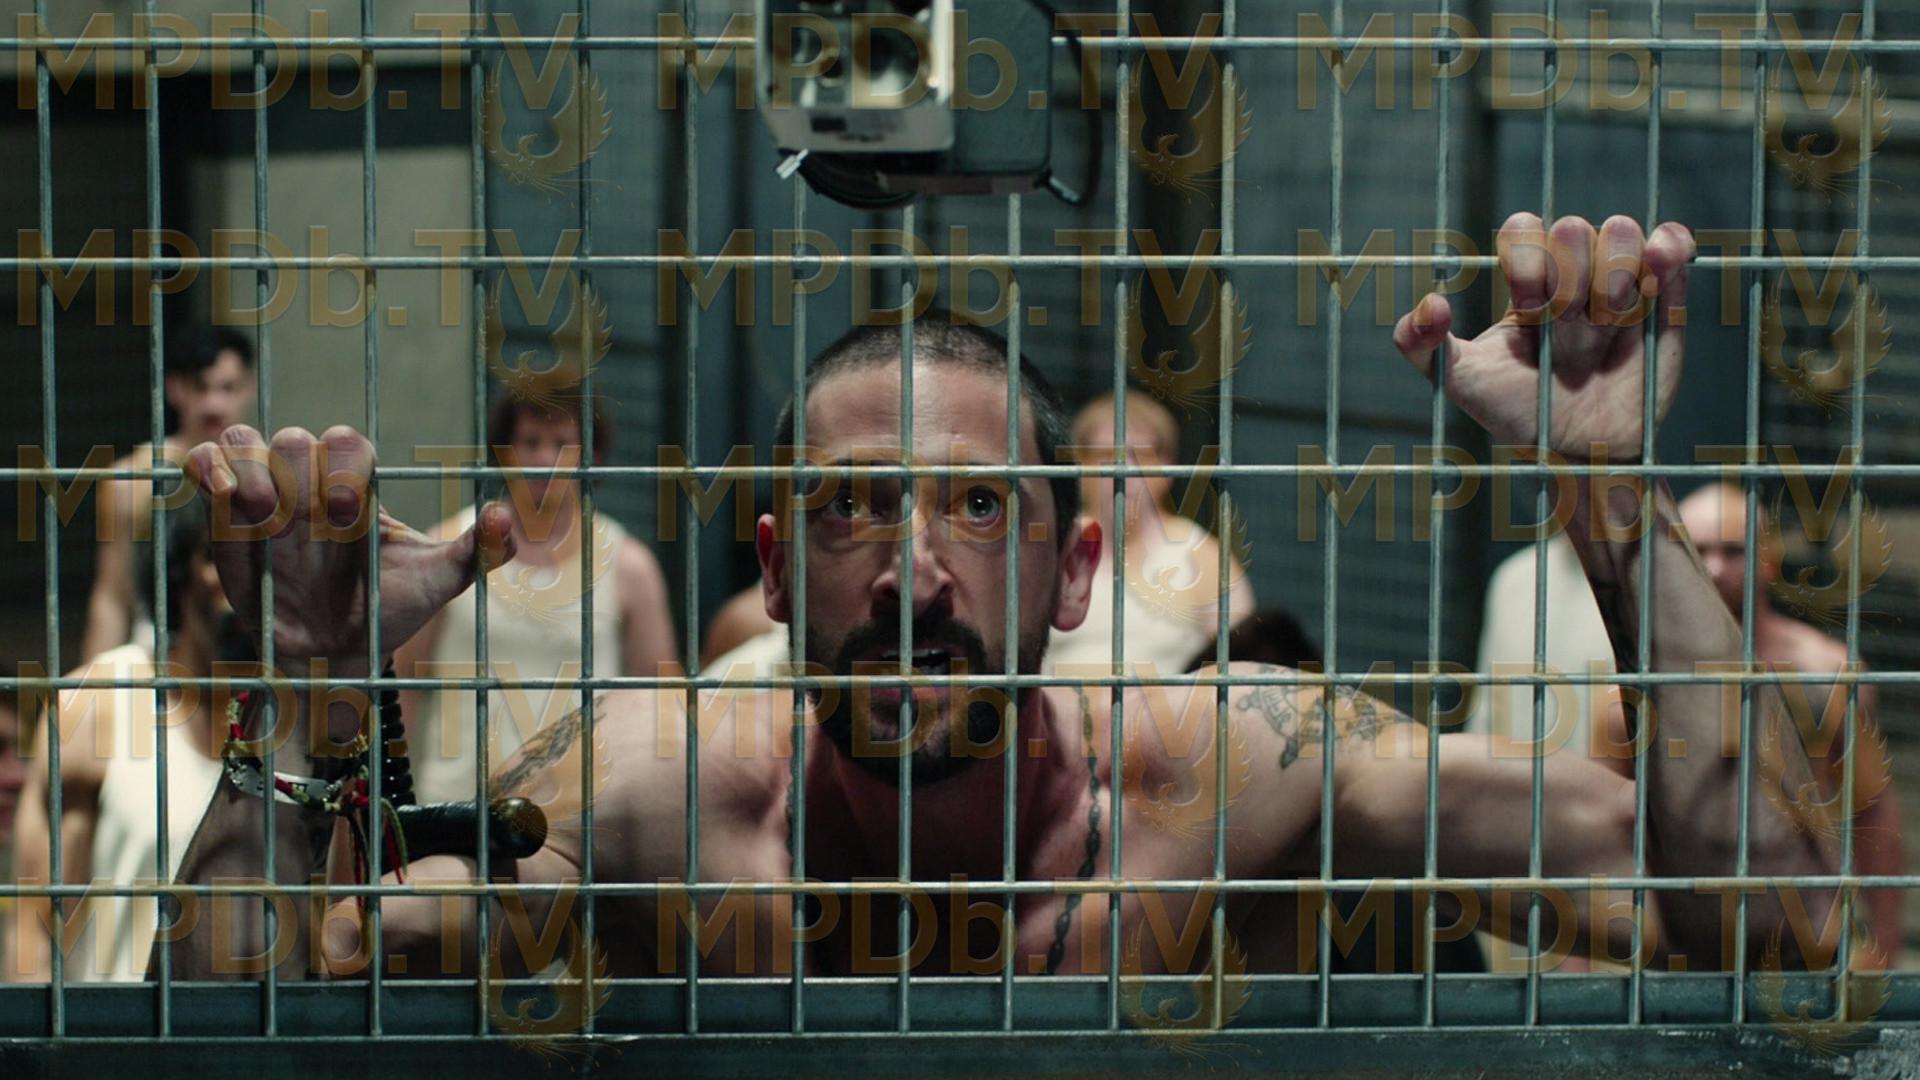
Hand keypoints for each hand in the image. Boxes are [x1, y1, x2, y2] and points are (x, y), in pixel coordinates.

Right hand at [187, 425, 515, 675]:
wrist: (338, 652)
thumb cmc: (390, 608)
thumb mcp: (441, 581)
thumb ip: (479, 549)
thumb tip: (503, 515)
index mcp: (359, 484)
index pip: (349, 444)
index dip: (347, 467)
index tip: (352, 515)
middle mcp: (310, 481)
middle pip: (295, 438)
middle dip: (301, 474)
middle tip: (311, 522)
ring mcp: (263, 493)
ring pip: (245, 441)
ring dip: (250, 467)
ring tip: (262, 511)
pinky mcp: (223, 516)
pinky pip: (206, 465)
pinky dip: (206, 465)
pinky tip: (217, 490)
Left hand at [1392, 213, 1695, 460]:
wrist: (1579, 452)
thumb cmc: (1516, 413)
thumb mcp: (1458, 382)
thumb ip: (1419, 345)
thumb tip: (1431, 302)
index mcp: (1527, 283)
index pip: (1524, 229)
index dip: (1528, 260)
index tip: (1529, 308)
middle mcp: (1573, 274)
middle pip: (1573, 229)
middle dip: (1569, 277)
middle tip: (1568, 323)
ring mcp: (1621, 283)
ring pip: (1621, 232)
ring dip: (1613, 277)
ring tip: (1608, 322)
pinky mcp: (1665, 298)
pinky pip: (1672, 244)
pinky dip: (1668, 243)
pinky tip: (1658, 262)